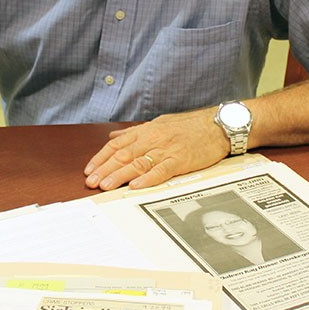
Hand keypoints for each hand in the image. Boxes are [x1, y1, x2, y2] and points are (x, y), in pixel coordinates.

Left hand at [83, 108, 229, 190]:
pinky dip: (147, 179)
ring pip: (138, 163)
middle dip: (105, 169)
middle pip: (123, 155)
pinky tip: (135, 186)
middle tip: (91, 182)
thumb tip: (114, 136)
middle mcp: (154, 139)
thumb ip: (135, 132)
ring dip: (120, 176)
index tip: (89, 170)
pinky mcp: (181, 160)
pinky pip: (161, 170)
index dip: (101, 157)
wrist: (219, 125)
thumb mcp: (159, 123)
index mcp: (147, 130)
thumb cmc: (191, 125)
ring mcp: (167, 149)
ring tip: (106, 186)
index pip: (117, 144)